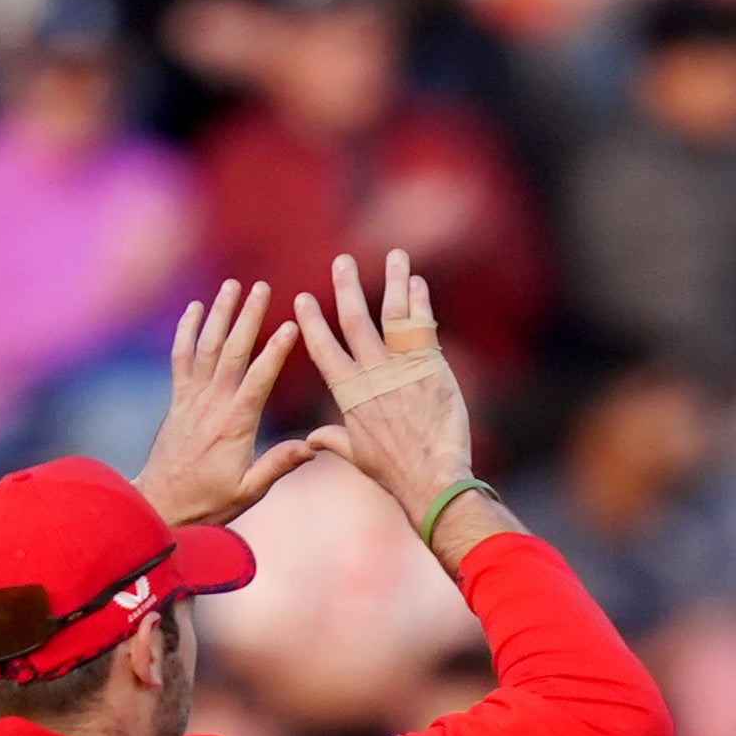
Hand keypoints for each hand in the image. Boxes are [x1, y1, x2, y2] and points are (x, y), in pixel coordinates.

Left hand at [130, 278, 326, 531]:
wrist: (160, 505)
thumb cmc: (208, 503)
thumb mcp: (248, 492)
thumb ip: (278, 466)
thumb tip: (311, 447)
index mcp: (235, 425)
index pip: (259, 379)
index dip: (275, 352)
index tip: (291, 326)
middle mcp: (212, 405)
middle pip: (232, 352)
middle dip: (248, 317)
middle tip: (262, 288)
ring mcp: (191, 399)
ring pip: (206, 347)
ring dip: (220, 314)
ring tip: (232, 285)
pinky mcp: (177, 400)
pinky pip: (180, 357)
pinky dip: (187, 331)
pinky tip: (195, 308)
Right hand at [286, 248, 474, 535]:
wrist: (432, 479)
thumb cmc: (394, 473)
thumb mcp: (357, 455)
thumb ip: (333, 439)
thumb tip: (312, 439)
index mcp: (348, 393)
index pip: (323, 348)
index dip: (312, 322)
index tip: (303, 299)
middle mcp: (371, 373)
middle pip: (355, 319)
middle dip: (346, 286)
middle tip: (342, 261)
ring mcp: (401, 367)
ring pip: (392, 313)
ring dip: (392, 280)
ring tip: (395, 255)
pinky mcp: (431, 367)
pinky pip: (422, 326)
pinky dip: (419, 302)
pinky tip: (417, 283)